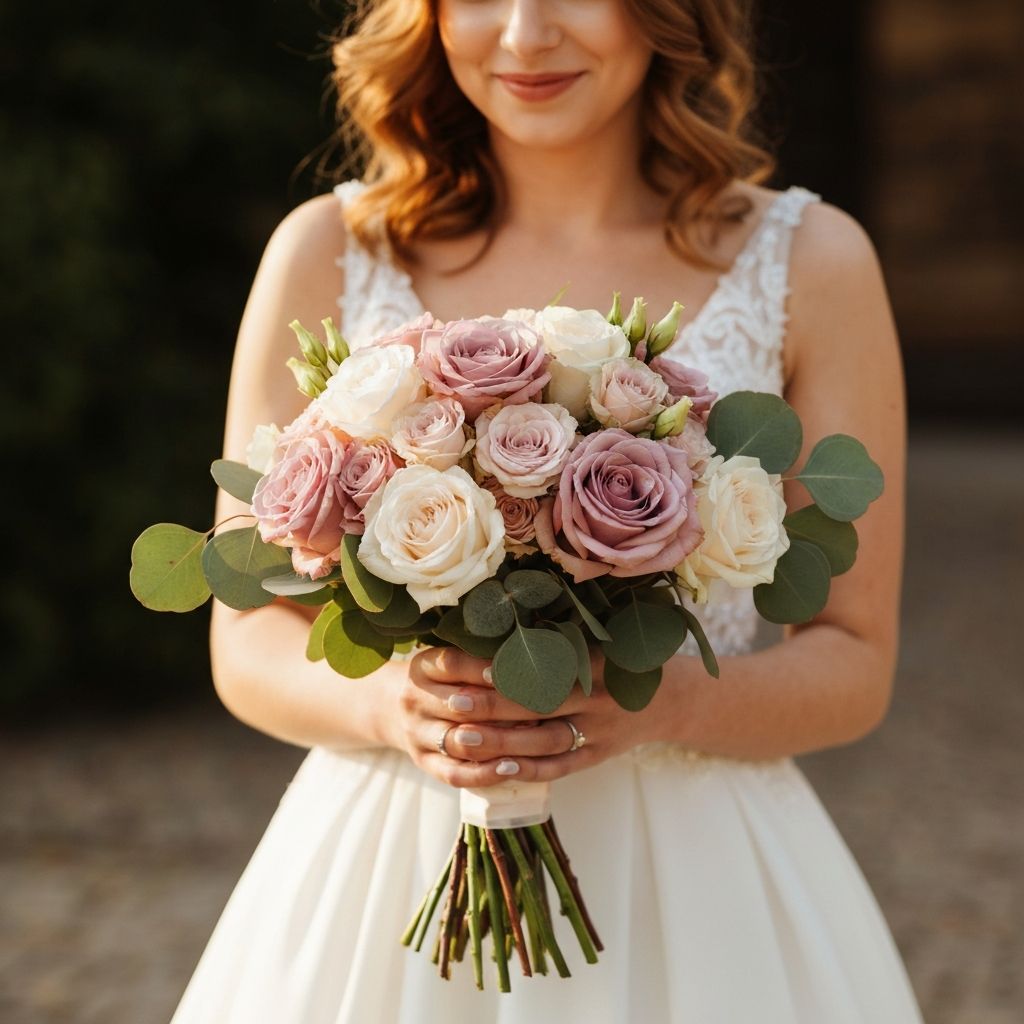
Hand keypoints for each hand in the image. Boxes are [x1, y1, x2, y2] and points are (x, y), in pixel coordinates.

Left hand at [393, 645, 664, 788]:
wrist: (672, 698)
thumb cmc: (623, 659)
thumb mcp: (602, 638)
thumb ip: (560, 634)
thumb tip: (499, 618)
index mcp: (597, 661)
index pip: (544, 664)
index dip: (509, 666)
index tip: (472, 666)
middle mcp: (599, 697)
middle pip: (542, 703)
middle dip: (496, 704)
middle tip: (455, 702)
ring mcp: (600, 731)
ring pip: (547, 740)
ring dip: (504, 741)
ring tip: (463, 738)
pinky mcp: (598, 756)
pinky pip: (561, 767)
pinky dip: (530, 770)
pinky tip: (497, 768)